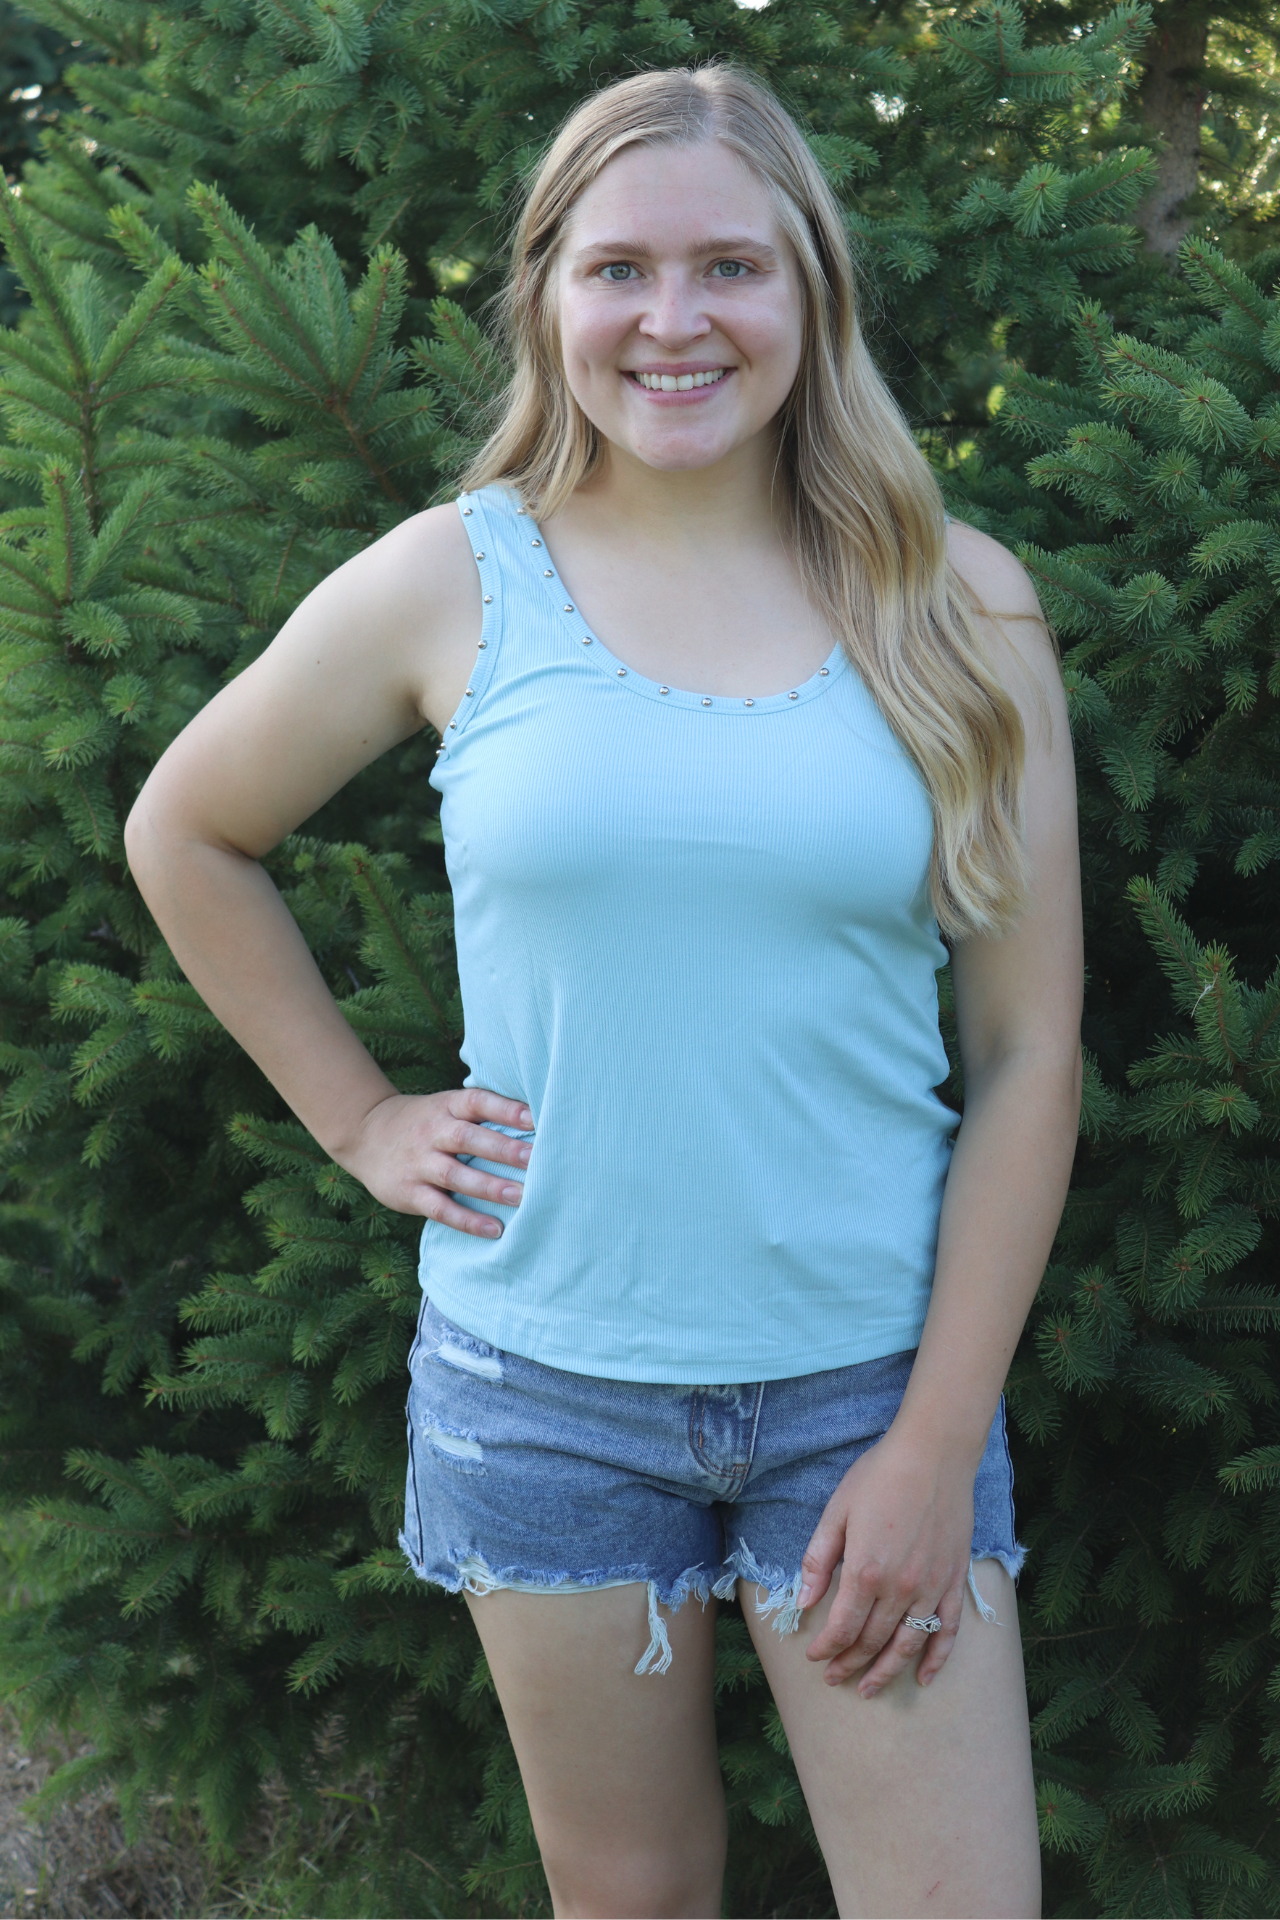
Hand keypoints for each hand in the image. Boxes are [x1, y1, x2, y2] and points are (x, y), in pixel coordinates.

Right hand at [337, 1086, 532, 1234]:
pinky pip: (441, 1208)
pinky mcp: (409, 1192)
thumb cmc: (422, 1122)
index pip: (477, 1102)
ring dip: (490, 1186)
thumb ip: (479, 1113)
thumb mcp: (444, 1106)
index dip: (506, 1109)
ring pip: (456, 1174)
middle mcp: (433, 1132)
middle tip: (537, 1159)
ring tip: (522, 1196)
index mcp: (446, 1107)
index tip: (535, 1119)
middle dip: (504, 1149)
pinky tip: (494, 1228)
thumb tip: (534, 1121)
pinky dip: (468, 1220)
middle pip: (469, 1138)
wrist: (364, 1133)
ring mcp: (419, 1163)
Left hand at [797, 1423, 976, 1695]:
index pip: (842, 1627)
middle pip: (871, 1641)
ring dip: (886, 1671)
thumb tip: (803, 1603)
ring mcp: (931, 1587)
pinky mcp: (954, 1581)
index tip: (814, 1658)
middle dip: (849, 1664)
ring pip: (908, 1645)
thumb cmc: (879, 1476)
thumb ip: (819, 1560)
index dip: (826, 1648)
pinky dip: (936, 1659)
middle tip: (834, 1678)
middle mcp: (900, 1588)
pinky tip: (925, 1678)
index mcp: (866, 1570)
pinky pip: (947, 1632)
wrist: (934, 1453)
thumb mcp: (836, 1512)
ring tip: (869, 1689)